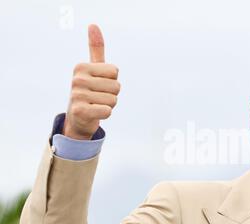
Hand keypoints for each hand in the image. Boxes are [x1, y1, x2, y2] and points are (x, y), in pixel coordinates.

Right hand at [63, 24, 120, 139]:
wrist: (78, 118)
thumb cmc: (90, 90)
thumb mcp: (93, 69)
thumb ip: (96, 49)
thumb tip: (93, 25)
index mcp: (81, 67)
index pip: (115, 71)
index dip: (112, 80)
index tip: (99, 84)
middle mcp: (77, 79)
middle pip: (116, 87)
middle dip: (112, 94)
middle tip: (98, 97)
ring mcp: (77, 96)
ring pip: (113, 100)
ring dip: (108, 105)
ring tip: (96, 105)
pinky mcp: (80, 111)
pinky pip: (108, 111)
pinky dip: (105, 114)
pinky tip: (95, 113)